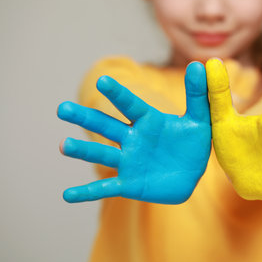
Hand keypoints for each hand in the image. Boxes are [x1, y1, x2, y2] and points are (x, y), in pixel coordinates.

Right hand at [57, 62, 210, 203]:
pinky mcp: (129, 184)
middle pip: (107, 126)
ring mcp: (128, 161)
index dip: (118, 94)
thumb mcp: (200, 120)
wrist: (191, 175)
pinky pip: (105, 189)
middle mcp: (133, 139)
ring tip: (62, 146)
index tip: (103, 80)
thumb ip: (198, 94)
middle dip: (86, 118)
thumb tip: (198, 65)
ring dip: (83, 151)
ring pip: (102, 154)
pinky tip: (67, 196)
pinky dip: (87, 192)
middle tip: (63, 109)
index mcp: (148, 121)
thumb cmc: (193, 144)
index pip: (131, 105)